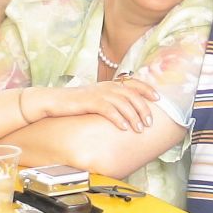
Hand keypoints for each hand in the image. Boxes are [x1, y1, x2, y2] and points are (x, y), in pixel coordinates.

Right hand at [22, 78, 159, 132]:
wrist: (54, 101)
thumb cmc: (76, 103)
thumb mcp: (97, 98)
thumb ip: (111, 101)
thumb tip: (127, 112)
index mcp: (110, 84)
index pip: (134, 83)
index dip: (147, 89)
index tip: (158, 98)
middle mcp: (107, 87)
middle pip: (133, 95)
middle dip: (144, 109)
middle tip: (150, 122)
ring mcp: (99, 93)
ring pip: (124, 104)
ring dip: (134, 117)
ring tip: (140, 129)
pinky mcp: (90, 102)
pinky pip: (109, 110)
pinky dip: (119, 119)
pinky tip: (124, 128)